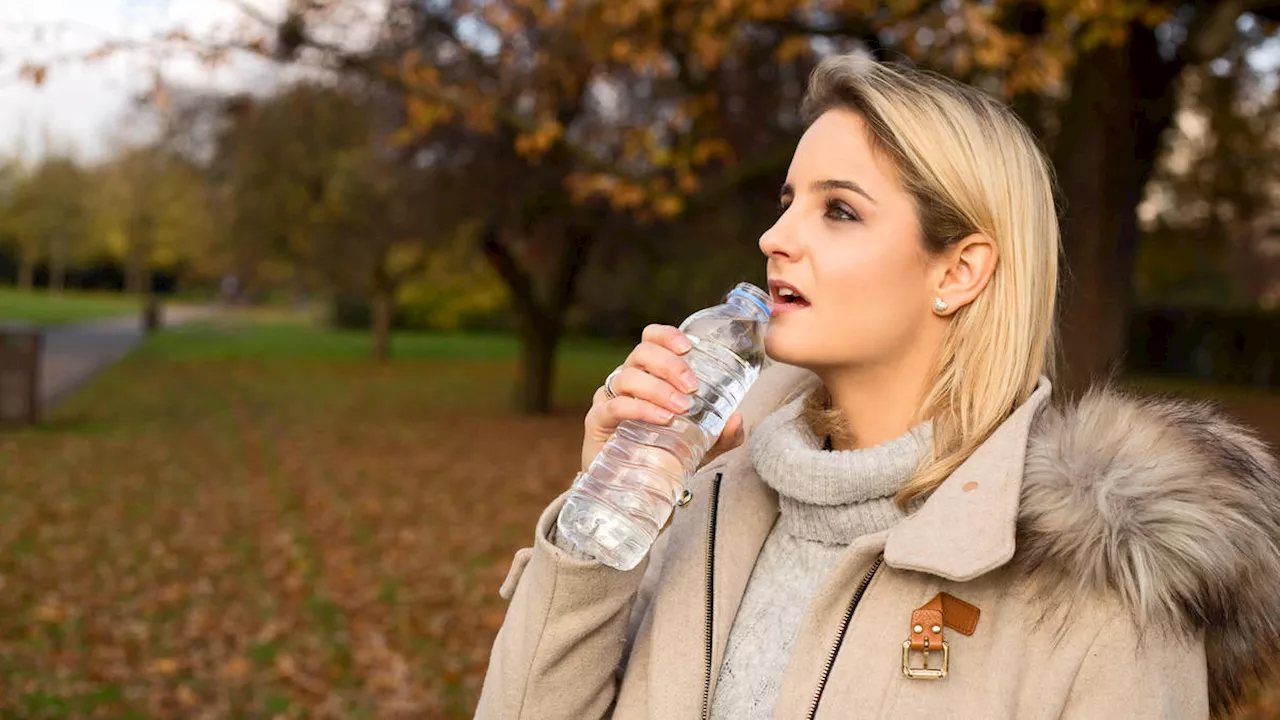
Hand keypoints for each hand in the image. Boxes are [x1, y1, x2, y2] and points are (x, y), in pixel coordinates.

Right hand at [582, 324, 744, 473]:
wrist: (634, 488)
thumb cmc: (665, 455)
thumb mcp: (701, 444)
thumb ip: (723, 434)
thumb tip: (737, 420)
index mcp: (649, 374)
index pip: (651, 339)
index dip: (666, 336)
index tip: (688, 347)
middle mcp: (627, 380)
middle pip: (642, 353)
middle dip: (669, 364)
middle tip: (693, 386)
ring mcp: (609, 398)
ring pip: (628, 377)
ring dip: (658, 388)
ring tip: (681, 408)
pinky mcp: (598, 421)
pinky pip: (615, 406)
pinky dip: (640, 409)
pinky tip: (661, 418)